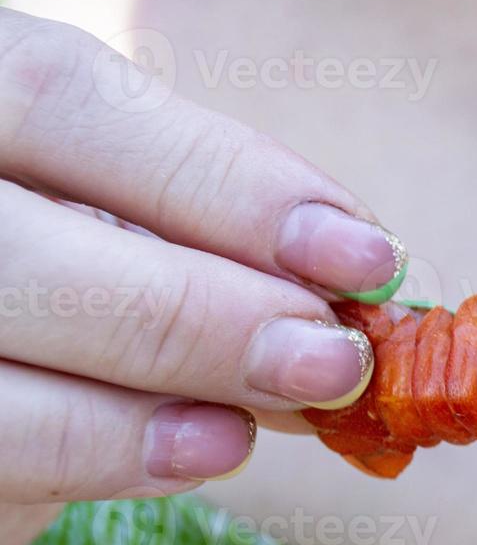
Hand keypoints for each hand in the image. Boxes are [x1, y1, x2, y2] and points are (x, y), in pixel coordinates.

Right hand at [0, 10, 407, 503]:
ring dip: (165, 379)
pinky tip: (201, 452)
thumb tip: (372, 294)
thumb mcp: (115, 222)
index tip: (366, 255)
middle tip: (337, 360)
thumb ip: (208, 243)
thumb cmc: (60, 278)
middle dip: (203, 305)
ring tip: (291, 404)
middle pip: (17, 236)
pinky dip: (98, 448)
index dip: (222, 177)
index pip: (58, 93)